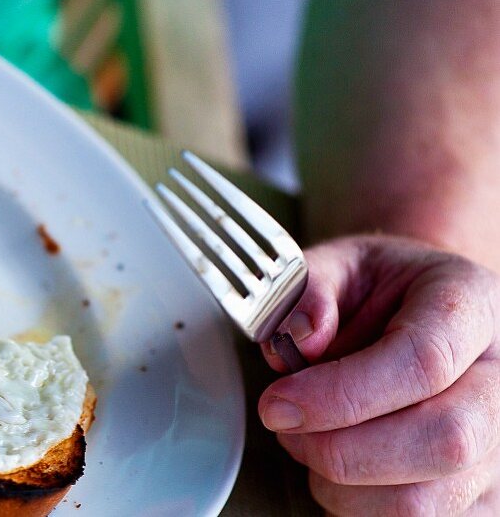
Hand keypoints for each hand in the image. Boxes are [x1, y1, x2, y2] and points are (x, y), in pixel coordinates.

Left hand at [259, 236, 499, 514]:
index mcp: (473, 306)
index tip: (278, 404)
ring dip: (342, 488)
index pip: (422, 362)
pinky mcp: (488, 496)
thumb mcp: (341, 264)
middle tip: (286, 427)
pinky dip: (360, 510)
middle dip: (339, 449)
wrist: (427, 312)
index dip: (339, 394)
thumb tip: (301, 336)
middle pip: (443, 442)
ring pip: (429, 502)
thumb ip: (309, 289)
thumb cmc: (385, 292)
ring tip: (309, 445)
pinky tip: (340, 473)